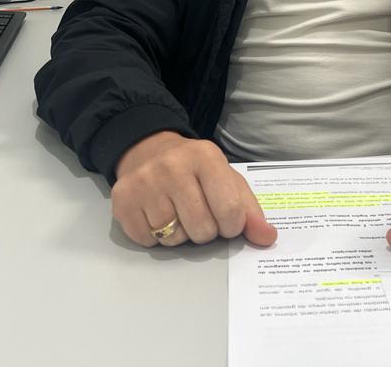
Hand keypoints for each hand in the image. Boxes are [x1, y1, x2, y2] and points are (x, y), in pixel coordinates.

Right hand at [111, 131, 276, 248]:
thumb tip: (267, 237)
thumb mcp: (227, 180)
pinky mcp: (123, 199)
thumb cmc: (195, 170)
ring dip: (179, 234)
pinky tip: (156, 214)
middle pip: (201, 230)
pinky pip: (147, 240)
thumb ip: (250, 210)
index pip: (230, 211)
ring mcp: (144, 182)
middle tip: (198, 213)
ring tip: (177, 212)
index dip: (232, 225)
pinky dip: (155, 236)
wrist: (148, 150)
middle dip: (205, 231)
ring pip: (173, 239)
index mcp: (206, 157)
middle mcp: (173, 166)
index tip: (226, 219)